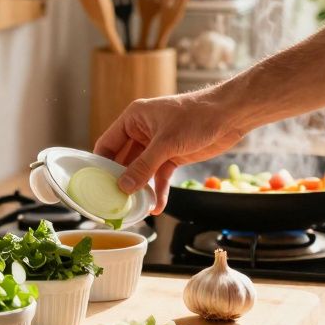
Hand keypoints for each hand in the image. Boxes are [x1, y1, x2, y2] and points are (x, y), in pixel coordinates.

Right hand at [93, 85, 248, 213]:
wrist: (229, 115)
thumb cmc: (196, 117)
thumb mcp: (166, 143)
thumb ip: (144, 166)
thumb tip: (123, 187)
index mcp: (133, 119)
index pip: (108, 143)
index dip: (100, 163)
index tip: (94, 184)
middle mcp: (142, 132)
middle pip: (123, 161)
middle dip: (121, 181)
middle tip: (114, 201)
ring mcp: (157, 146)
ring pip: (142, 172)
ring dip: (140, 189)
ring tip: (135, 208)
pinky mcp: (172, 156)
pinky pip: (159, 177)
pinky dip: (158, 190)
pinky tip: (157, 206)